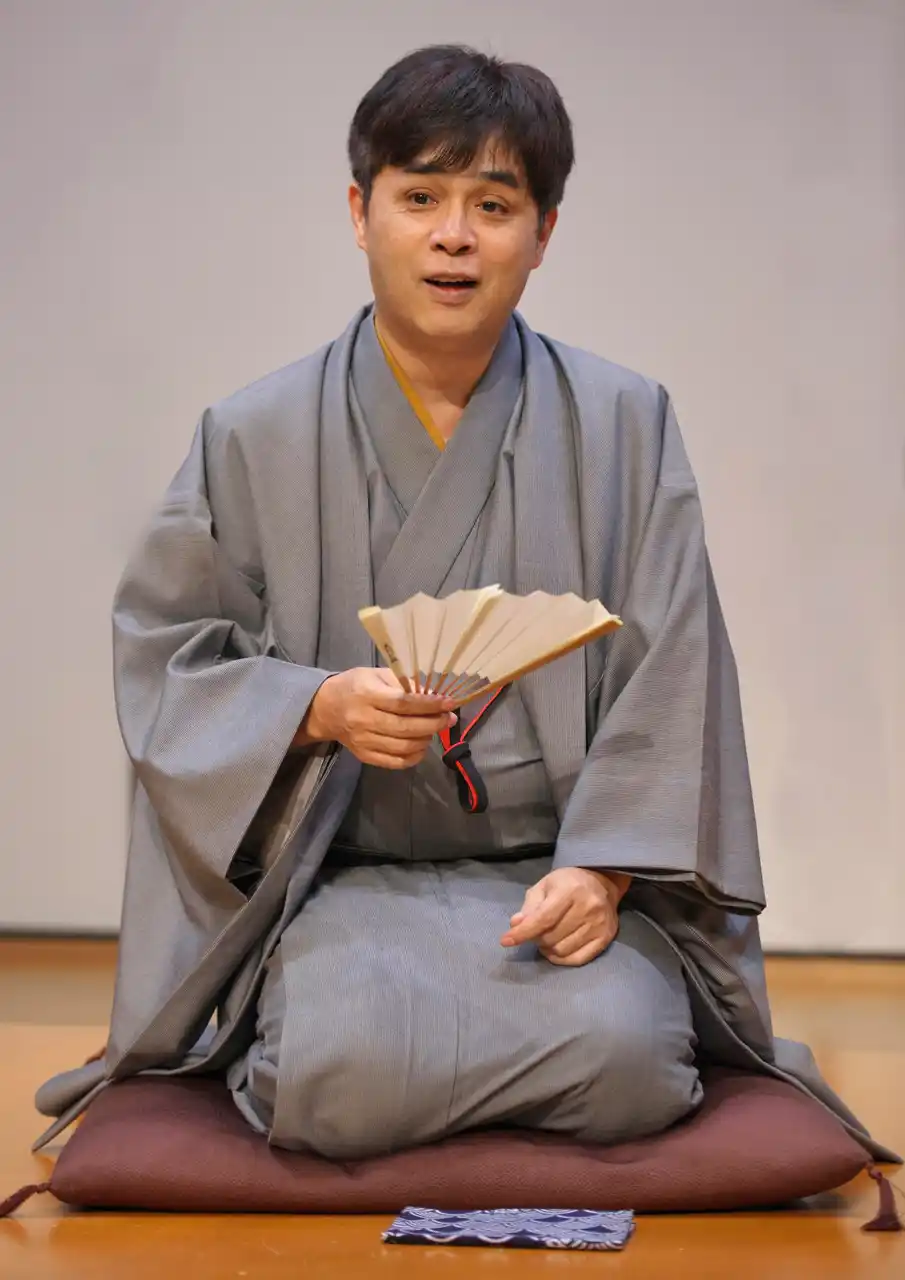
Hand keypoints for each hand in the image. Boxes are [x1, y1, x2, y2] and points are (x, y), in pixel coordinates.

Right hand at [294, 667, 456, 768]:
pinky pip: (395, 762)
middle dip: (434, 724)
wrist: (326, 709)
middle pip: (405, 727)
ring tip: (434, 729)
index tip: (449, 703)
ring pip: (403, 747)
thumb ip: (404, 683)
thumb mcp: (376, 674)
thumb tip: (434, 694)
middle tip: (449, 719)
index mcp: (366, 694)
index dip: (429, 705)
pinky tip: (422, 745)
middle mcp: (363, 719)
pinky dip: (414, 756)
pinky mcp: (364, 755)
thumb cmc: (356, 685)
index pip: (403, 703)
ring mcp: (363, 740)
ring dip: (426, 739)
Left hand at [500, 867, 631, 966]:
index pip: (543, 918)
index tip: (506, 941)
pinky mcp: (606, 938)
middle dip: (536, 938)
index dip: (523, 932)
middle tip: (535, 932)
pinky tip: (556, 950)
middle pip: (551, 937)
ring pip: (562, 950)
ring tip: (546, 939)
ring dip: (548, 949)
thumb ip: (529, 906)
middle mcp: (588, 907)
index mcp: (570, 890)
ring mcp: (599, 924)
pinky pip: (578, 959)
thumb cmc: (567, 883)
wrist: (601, 881)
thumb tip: (515, 925)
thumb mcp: (544, 886)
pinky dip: (561, 959)